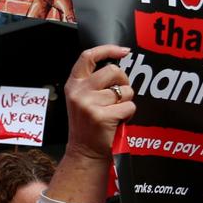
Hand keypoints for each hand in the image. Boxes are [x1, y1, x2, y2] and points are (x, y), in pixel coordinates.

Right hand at [63, 45, 134, 159]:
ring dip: (126, 102)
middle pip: (113, 71)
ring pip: (125, 91)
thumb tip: (118, 65)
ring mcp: (89, 104)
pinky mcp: (101, 116)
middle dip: (123, 81)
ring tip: (115, 112)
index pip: (88, 57)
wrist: (84, 152)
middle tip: (120, 94)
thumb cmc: (88, 124)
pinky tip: (118, 121)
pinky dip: (129, 114)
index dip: (107, 49)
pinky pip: (129, 106)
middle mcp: (79, 92)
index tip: (124, 51)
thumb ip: (93, 82)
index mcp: (74, 84)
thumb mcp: (82, 99)